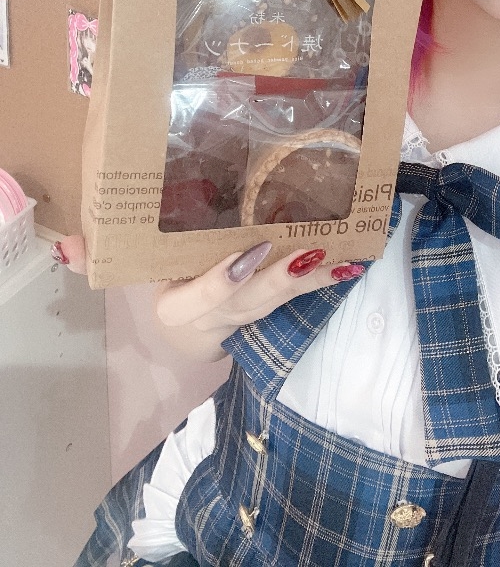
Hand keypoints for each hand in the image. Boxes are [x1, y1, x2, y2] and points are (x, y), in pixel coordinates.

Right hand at [49, 235, 364, 361]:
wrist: (189, 331)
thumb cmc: (164, 285)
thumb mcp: (131, 273)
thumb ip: (102, 256)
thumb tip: (65, 247)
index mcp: (183, 305)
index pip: (205, 294)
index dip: (227, 277)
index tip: (251, 251)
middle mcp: (222, 314)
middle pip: (254, 299)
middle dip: (283, 278)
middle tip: (311, 253)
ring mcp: (252, 313)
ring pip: (285, 300)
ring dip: (316, 280)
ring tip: (345, 259)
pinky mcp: (274, 306)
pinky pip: (302, 296)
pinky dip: (328, 279)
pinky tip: (356, 261)